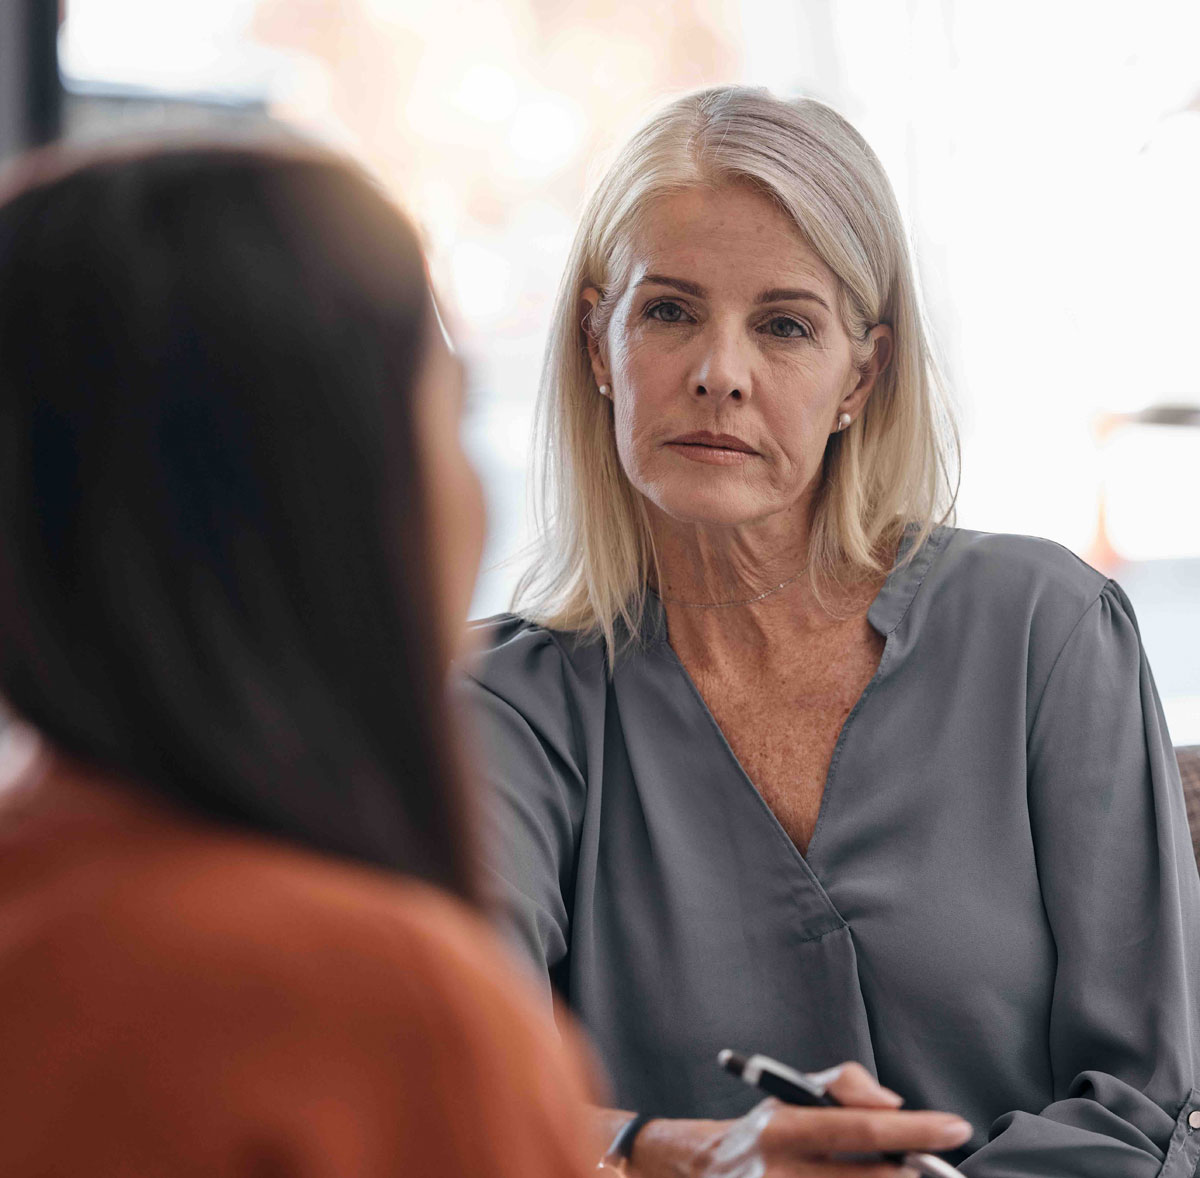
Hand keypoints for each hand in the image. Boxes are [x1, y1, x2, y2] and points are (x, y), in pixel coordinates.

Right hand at [628, 1062, 972, 1176]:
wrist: (704, 1171)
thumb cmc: (765, 1129)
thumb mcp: (794, 1094)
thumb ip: (845, 1085)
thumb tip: (893, 1104)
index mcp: (785, 1128)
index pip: (861, 1128)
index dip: (914, 1130)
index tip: (957, 1126)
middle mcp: (781, 1172)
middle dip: (916, 1175)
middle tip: (950, 1171)